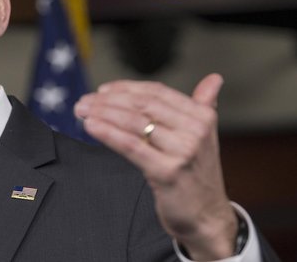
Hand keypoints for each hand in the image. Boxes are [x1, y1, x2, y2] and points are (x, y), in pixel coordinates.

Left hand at [74, 73, 237, 259]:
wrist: (207, 217)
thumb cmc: (196, 175)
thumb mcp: (204, 137)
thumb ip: (204, 105)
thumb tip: (214, 79)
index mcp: (202, 117)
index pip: (157, 92)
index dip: (125, 88)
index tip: (102, 91)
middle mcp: (195, 131)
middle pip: (143, 105)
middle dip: (108, 101)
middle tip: (84, 101)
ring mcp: (182, 151)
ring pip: (134, 123)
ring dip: (102, 114)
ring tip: (82, 111)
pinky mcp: (167, 172)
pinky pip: (131, 146)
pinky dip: (108, 133)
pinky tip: (91, 126)